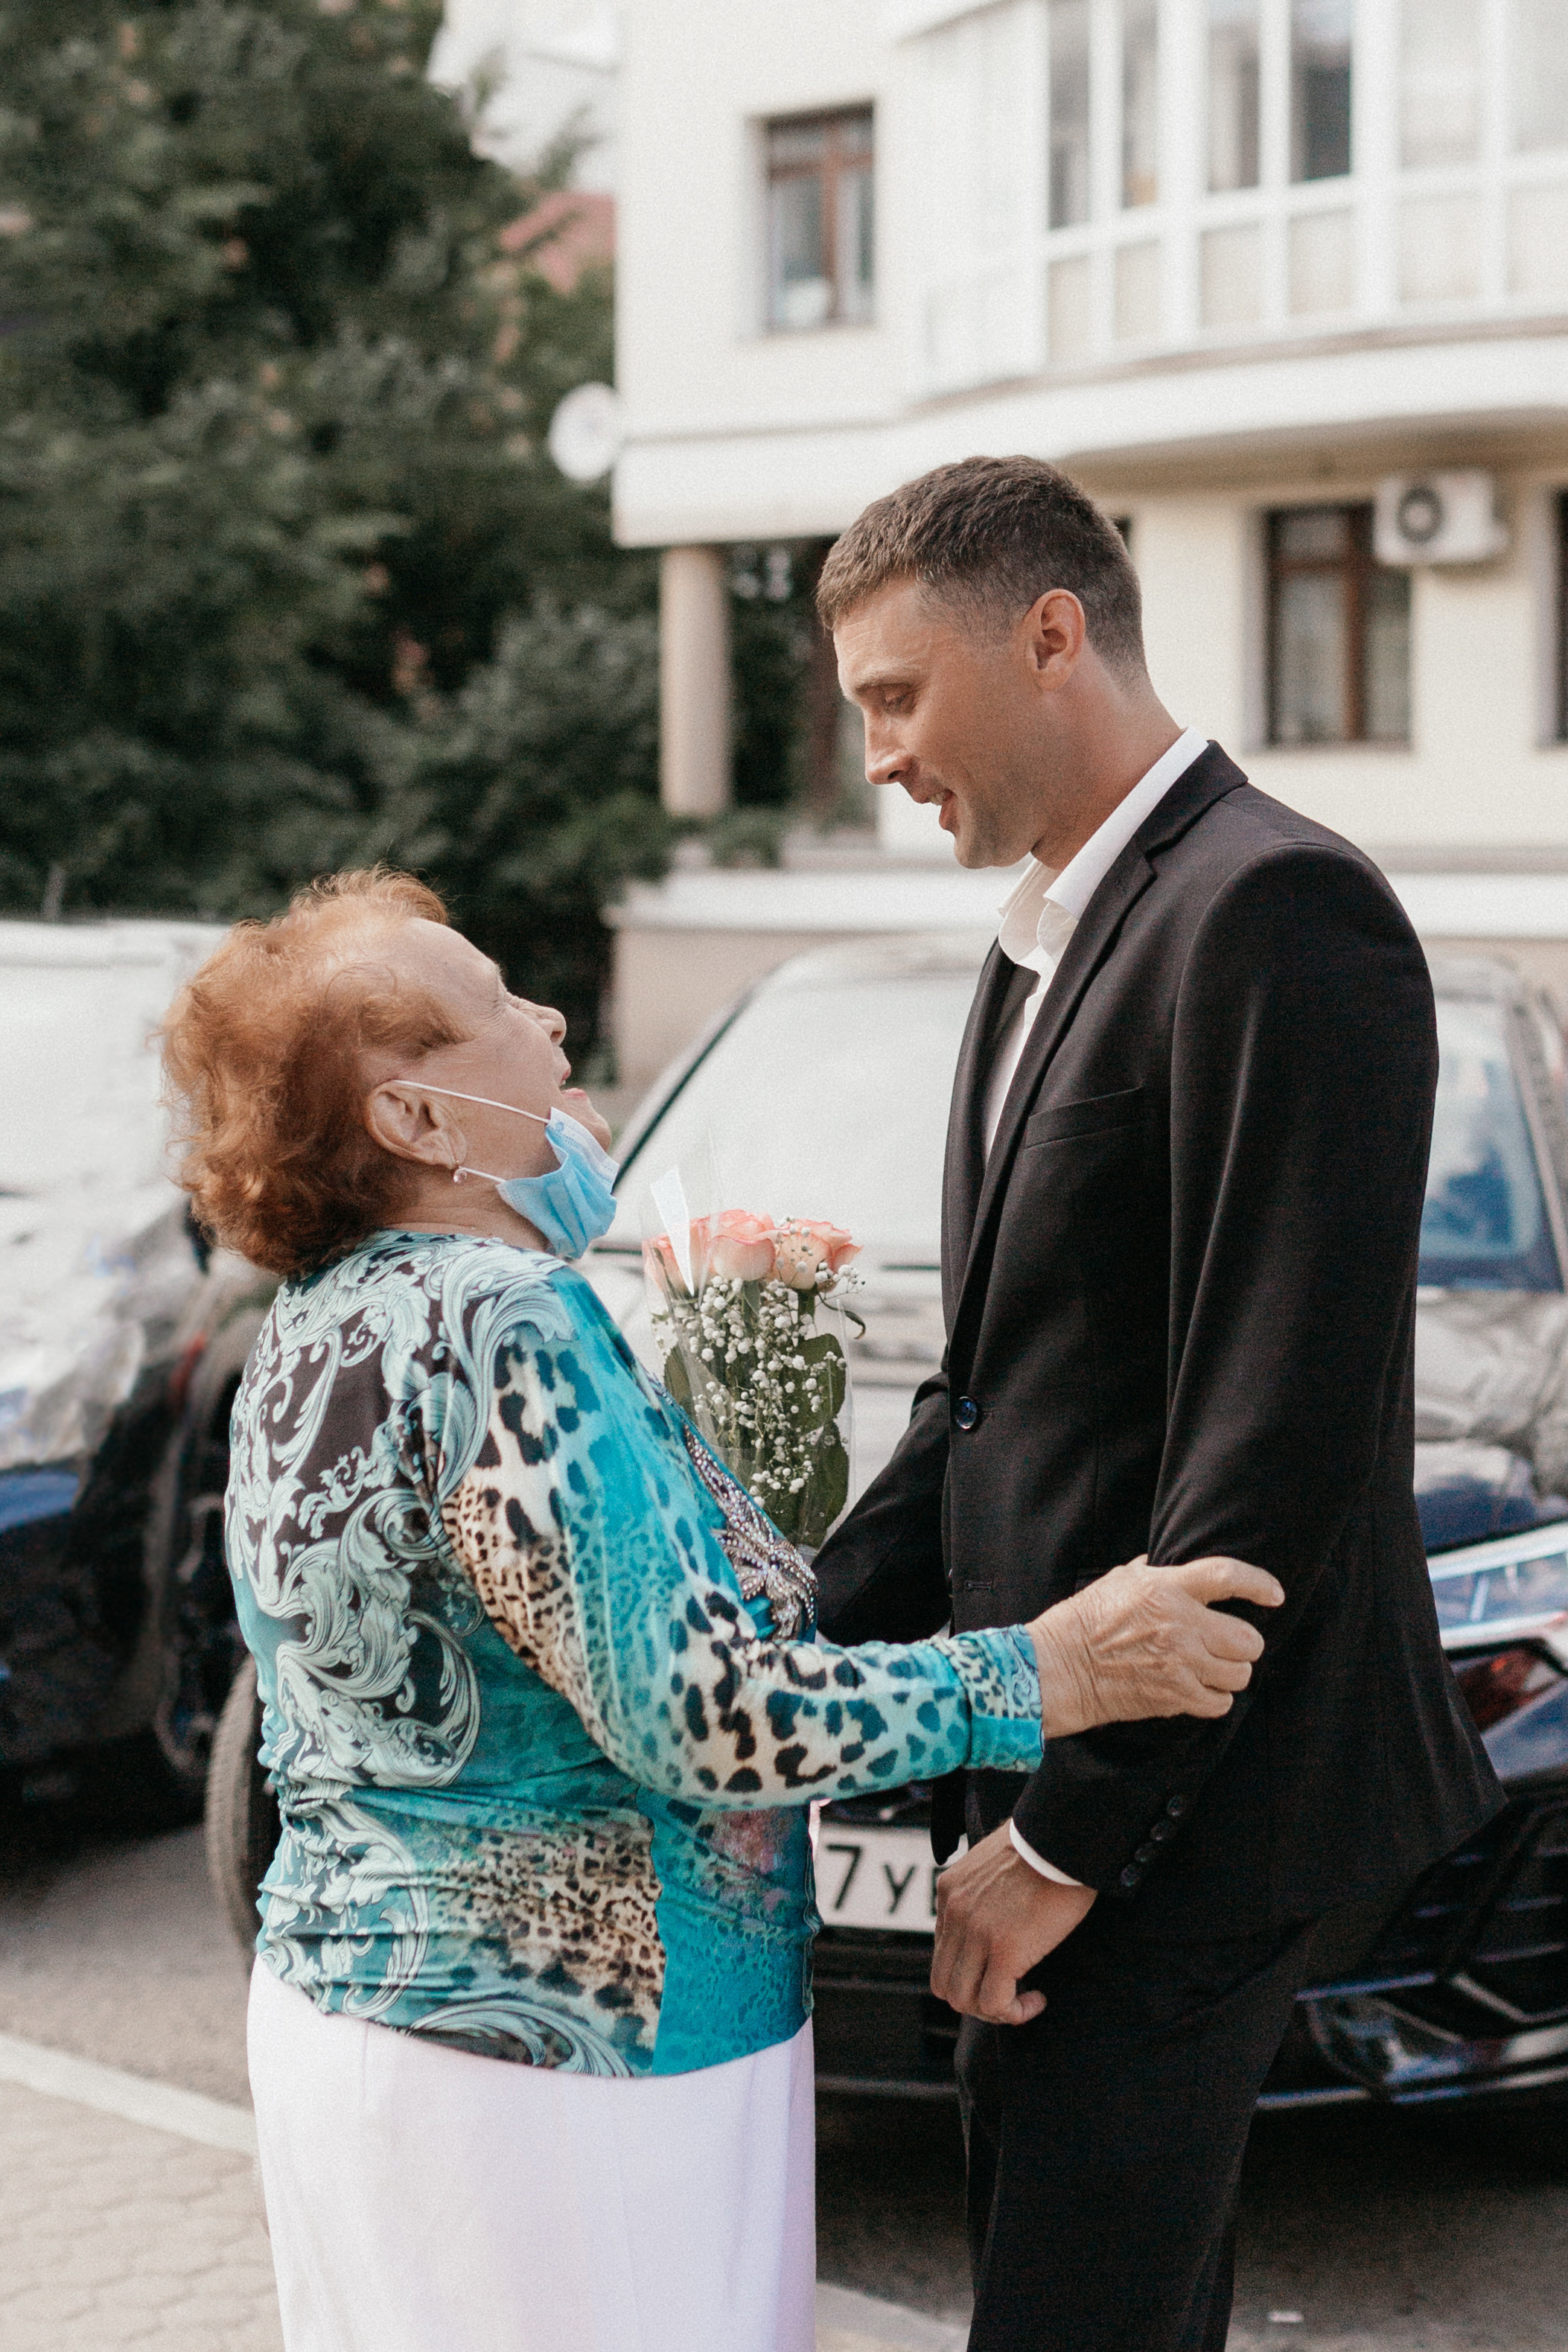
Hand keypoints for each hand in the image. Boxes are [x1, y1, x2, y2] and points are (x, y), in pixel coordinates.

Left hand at [930, 1823, 1094, 2024]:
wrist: (1063, 1838)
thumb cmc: (1043, 1847)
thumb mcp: (995, 1861)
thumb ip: (984, 1889)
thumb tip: (999, 1915)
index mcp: (949, 1890)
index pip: (942, 1952)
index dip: (969, 1972)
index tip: (1000, 1971)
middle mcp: (954, 1913)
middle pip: (944, 1983)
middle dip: (975, 1999)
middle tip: (1008, 1995)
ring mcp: (975, 1932)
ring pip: (964, 2000)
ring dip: (993, 2010)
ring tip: (1022, 2001)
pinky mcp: (1003, 1950)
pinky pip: (994, 2003)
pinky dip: (1014, 2013)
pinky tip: (1037, 2000)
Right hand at [1029, 1555, 1283, 1738]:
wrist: (1060, 1667)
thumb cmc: (1084, 1620)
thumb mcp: (1118, 1580)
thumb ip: (1151, 1574)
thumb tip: (1166, 1567)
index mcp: (1167, 1589)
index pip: (1227, 1577)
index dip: (1259, 1584)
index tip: (1274, 1594)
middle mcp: (1181, 1625)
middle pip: (1248, 1639)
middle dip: (1244, 1644)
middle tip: (1228, 1643)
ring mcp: (1181, 1664)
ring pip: (1241, 1674)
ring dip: (1231, 1672)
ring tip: (1212, 1669)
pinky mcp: (1175, 1696)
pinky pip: (1220, 1702)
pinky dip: (1215, 1698)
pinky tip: (1198, 1689)